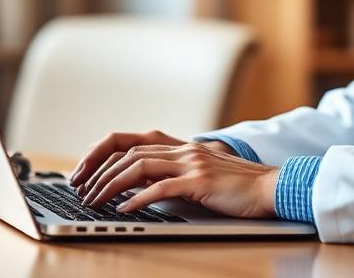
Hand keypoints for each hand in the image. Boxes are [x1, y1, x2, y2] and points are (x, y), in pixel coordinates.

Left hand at [70, 134, 278, 218]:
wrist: (270, 188)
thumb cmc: (237, 188)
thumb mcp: (201, 176)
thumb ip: (175, 176)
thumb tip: (141, 189)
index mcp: (182, 147)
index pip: (132, 143)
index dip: (104, 156)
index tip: (87, 173)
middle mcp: (184, 150)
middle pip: (130, 154)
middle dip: (100, 173)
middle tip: (83, 191)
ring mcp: (192, 163)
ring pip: (139, 167)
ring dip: (112, 185)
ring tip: (96, 201)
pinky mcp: (200, 181)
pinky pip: (160, 188)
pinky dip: (137, 198)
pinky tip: (124, 209)